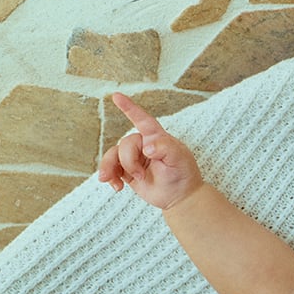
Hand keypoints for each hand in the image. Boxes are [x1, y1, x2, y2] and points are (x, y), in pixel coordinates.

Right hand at [98, 93, 202, 209]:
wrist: (181, 197)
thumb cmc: (184, 174)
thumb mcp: (180, 159)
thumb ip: (165, 147)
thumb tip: (146, 148)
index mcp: (156, 137)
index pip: (142, 120)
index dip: (129, 108)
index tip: (116, 96)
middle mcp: (142, 144)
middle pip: (125, 144)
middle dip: (129, 162)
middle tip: (142, 177)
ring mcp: (134, 157)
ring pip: (113, 155)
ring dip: (112, 168)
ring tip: (119, 186)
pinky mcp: (127, 170)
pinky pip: (111, 168)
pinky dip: (110, 177)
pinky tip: (116, 187)